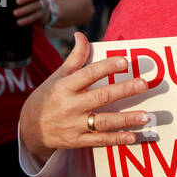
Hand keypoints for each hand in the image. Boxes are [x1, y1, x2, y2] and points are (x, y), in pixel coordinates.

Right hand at [20, 32, 150, 158]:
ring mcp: (74, 124)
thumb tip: (81, 35)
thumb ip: (75, 58)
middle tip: (144, 84)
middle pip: (101, 97)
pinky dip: (117, 139)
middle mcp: (70, 105)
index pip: (88, 74)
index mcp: (65, 86)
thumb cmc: (48, 97)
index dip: (106, 67)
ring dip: (126, 119)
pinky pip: (100, 140)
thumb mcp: (58, 76)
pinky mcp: (78, 140)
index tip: (124, 61)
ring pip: (104, 121)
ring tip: (146, 116)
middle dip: (124, 90)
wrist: (30, 129)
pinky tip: (133, 137)